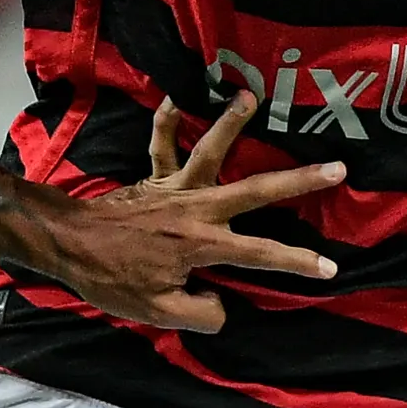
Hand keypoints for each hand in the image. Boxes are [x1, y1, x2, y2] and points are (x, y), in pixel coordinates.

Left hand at [39, 93, 345, 332]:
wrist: (70, 245)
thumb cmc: (112, 279)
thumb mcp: (158, 312)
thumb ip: (199, 312)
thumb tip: (224, 303)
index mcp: (202, 244)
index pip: (260, 255)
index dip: (297, 263)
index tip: (330, 267)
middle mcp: (196, 209)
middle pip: (256, 191)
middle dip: (299, 181)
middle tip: (336, 167)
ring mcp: (175, 188)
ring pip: (211, 150)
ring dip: (231, 123)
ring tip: (251, 97)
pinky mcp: (153, 179)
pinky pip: (160, 144)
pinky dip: (167, 120)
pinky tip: (174, 95)